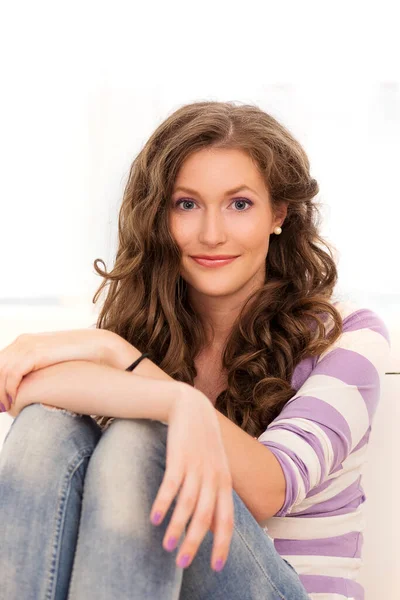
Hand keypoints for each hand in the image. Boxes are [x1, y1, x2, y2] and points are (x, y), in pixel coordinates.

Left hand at [0, 328, 113, 412]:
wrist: (98, 348)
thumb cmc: (81, 359)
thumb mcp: (54, 364)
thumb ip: (40, 371)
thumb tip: (34, 389)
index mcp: (25, 342)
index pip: (1, 362)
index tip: (2, 400)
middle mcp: (22, 342)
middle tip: (1, 406)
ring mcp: (27, 345)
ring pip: (1, 371)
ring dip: (1, 392)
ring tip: (6, 407)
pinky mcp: (34, 353)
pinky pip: (12, 374)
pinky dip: (10, 389)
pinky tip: (14, 401)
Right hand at [149, 384, 233, 571]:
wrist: (192, 407)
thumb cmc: (203, 443)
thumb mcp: (216, 468)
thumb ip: (216, 495)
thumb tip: (215, 527)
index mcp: (224, 482)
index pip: (227, 520)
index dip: (222, 545)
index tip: (215, 567)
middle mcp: (213, 477)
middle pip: (206, 517)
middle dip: (195, 543)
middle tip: (183, 562)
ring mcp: (197, 467)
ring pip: (188, 504)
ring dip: (177, 527)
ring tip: (167, 546)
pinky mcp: (179, 457)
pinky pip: (171, 485)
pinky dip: (163, 503)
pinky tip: (154, 518)